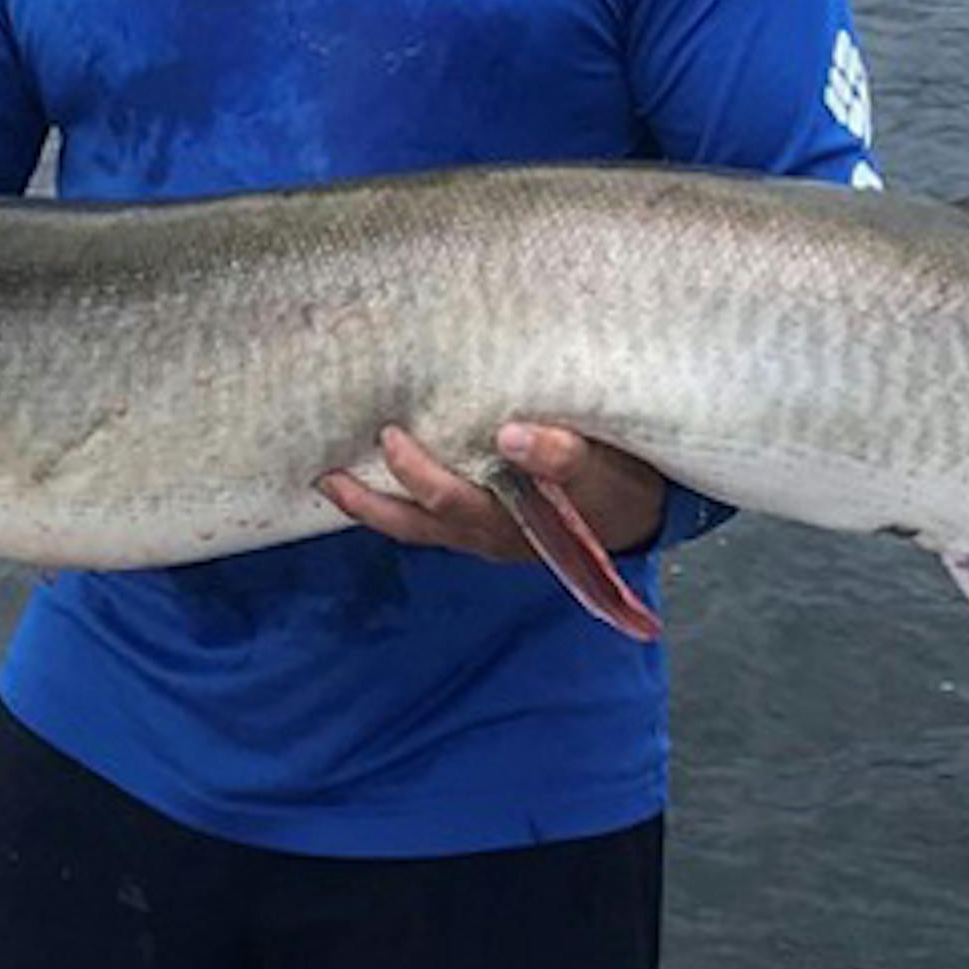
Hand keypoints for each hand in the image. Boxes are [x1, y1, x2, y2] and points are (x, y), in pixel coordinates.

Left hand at [317, 421, 665, 561]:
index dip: (417, 472)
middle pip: (415, 522)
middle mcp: (486, 533)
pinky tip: (372, 474)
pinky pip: (426, 521)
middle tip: (329, 466)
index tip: (393, 434)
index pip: (451, 501)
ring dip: (369, 507)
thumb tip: (512, 435)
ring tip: (327, 480)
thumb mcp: (603, 469)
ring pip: (413, 527)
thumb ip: (562, 455)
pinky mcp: (480, 524)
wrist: (641, 513)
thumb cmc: (617, 484)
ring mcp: (480, 533)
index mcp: (512, 520)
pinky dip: (394, 504)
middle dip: (370, 497)